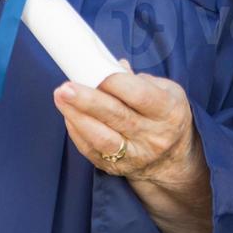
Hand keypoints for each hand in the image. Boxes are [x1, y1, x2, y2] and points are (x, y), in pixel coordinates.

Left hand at [53, 63, 203, 189]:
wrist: (172, 160)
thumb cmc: (165, 115)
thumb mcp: (166, 91)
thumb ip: (138, 79)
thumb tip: (109, 64)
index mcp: (169, 112)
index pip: (140, 95)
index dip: (115, 83)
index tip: (96, 71)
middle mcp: (154, 137)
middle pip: (117, 117)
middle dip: (88, 100)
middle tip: (66, 86)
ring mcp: (135, 155)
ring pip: (102, 138)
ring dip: (77, 116)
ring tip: (60, 97)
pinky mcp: (117, 168)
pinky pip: (92, 150)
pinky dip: (77, 131)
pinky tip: (68, 115)